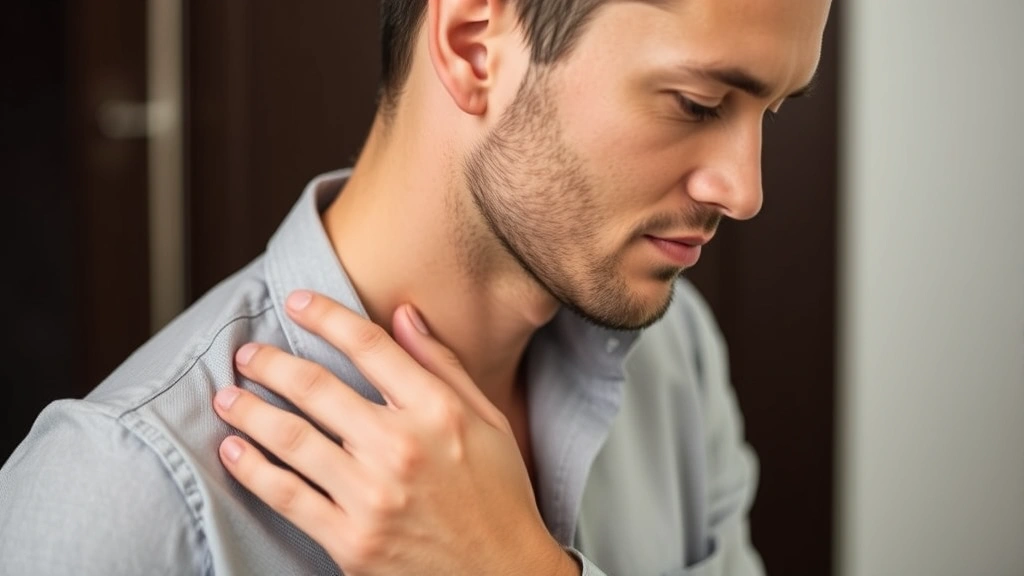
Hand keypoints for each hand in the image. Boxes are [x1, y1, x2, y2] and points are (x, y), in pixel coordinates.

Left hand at [213, 290, 578, 575]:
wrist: (504, 575)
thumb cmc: (498, 495)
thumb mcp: (487, 420)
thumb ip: (441, 365)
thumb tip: (403, 314)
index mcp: (438, 411)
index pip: (369, 346)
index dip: (326, 316)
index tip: (297, 302)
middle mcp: (401, 447)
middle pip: (316, 387)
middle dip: (270, 363)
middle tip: (247, 353)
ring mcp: (372, 496)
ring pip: (291, 438)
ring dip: (248, 410)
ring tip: (226, 397)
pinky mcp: (351, 540)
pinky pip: (287, 497)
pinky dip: (252, 470)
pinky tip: (233, 451)